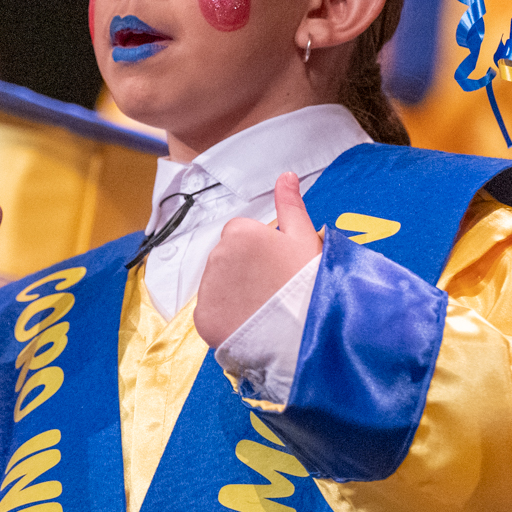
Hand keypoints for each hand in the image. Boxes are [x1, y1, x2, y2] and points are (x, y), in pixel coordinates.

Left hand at [195, 173, 321, 348]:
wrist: (303, 335)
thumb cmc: (308, 286)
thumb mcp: (305, 239)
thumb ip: (291, 205)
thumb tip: (286, 176)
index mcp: (240, 232)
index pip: (240, 234)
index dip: (260, 252)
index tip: (275, 267)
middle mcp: (217, 256)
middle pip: (226, 258)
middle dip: (243, 271)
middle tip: (271, 289)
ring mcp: (207, 288)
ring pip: (217, 284)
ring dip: (233, 293)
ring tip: (262, 308)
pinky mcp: (203, 317)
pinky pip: (211, 312)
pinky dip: (225, 317)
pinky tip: (249, 322)